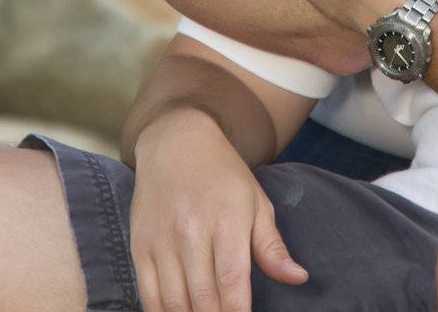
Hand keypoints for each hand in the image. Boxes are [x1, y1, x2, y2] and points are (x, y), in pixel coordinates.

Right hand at [131, 108, 307, 311]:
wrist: (175, 142)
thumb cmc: (223, 175)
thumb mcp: (256, 203)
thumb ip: (272, 246)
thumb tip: (298, 278)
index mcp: (227, 221)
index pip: (232, 283)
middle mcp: (191, 232)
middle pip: (203, 299)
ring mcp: (162, 240)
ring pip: (174, 302)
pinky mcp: (139, 245)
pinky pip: (147, 294)